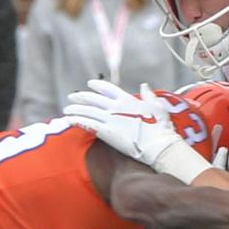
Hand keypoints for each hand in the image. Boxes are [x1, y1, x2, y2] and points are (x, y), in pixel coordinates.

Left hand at [64, 79, 209, 182]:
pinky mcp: (106, 132)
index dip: (97, 85)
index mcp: (128, 99)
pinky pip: (86, 124)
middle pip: (93, 99)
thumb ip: (149, 95)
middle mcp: (116, 107)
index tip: (89, 84)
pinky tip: (68, 119)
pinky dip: (76, 120)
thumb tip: (145, 85)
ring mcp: (110, 119)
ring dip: (75, 109)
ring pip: (87, 111)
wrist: (159, 145)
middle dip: (81, 97)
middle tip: (72, 97)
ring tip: (66, 110)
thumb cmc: (162, 129)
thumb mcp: (158, 107)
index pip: (108, 88)